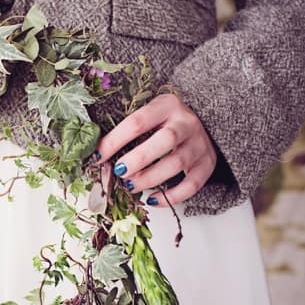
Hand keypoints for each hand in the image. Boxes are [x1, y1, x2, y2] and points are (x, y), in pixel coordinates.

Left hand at [95, 92, 217, 206]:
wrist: (203, 123)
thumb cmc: (166, 121)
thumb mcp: (149, 114)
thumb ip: (128, 130)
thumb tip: (98, 155)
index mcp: (167, 105)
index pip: (138, 122)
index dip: (115, 140)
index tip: (97, 156)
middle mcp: (187, 123)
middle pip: (166, 140)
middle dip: (139, 159)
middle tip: (119, 171)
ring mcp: (199, 144)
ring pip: (177, 163)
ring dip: (150, 178)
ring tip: (131, 186)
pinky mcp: (207, 165)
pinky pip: (191, 185)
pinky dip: (171, 196)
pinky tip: (152, 199)